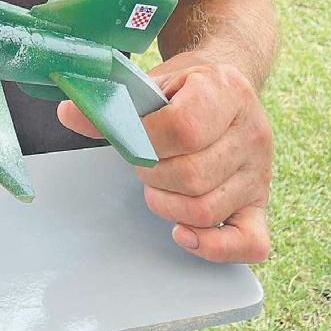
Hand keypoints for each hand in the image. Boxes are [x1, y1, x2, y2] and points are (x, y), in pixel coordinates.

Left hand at [57, 52, 272, 262]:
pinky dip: (212, 247)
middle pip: (192, 174)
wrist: (224, 87)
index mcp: (227, 90)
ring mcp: (260, 172)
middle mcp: (253, 132)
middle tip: (143, 160)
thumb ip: (113, 103)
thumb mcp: (151, 83)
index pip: (183, 128)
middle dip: (151, 173)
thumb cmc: (185, 88)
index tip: (131, 134)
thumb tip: (69, 113)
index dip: (144, 139)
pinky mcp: (261, 204)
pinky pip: (250, 244)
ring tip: (157, 183)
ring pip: (206, 209)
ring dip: (166, 204)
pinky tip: (182, 232)